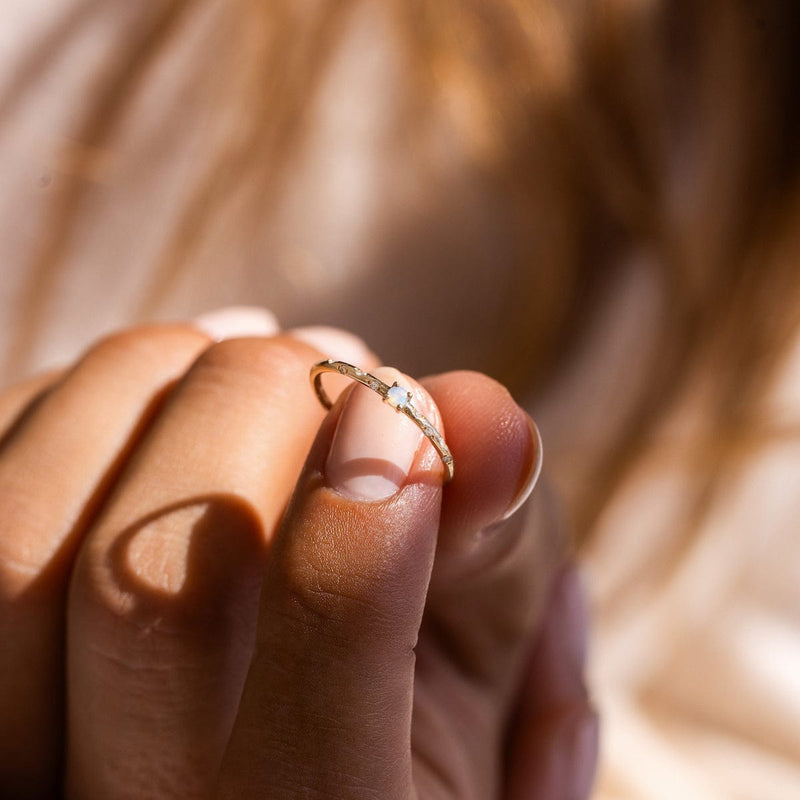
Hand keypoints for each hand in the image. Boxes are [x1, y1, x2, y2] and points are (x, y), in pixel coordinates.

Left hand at [0, 316, 595, 798]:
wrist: (266, 738)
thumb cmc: (407, 701)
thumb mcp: (486, 658)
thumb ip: (496, 548)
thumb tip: (492, 418)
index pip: (314, 721)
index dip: (361, 530)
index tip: (401, 412)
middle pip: (145, 598)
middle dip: (252, 407)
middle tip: (333, 358)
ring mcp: (30, 763)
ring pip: (22, 537)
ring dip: (152, 378)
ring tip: (248, 354)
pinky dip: (74, 396)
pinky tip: (157, 392)